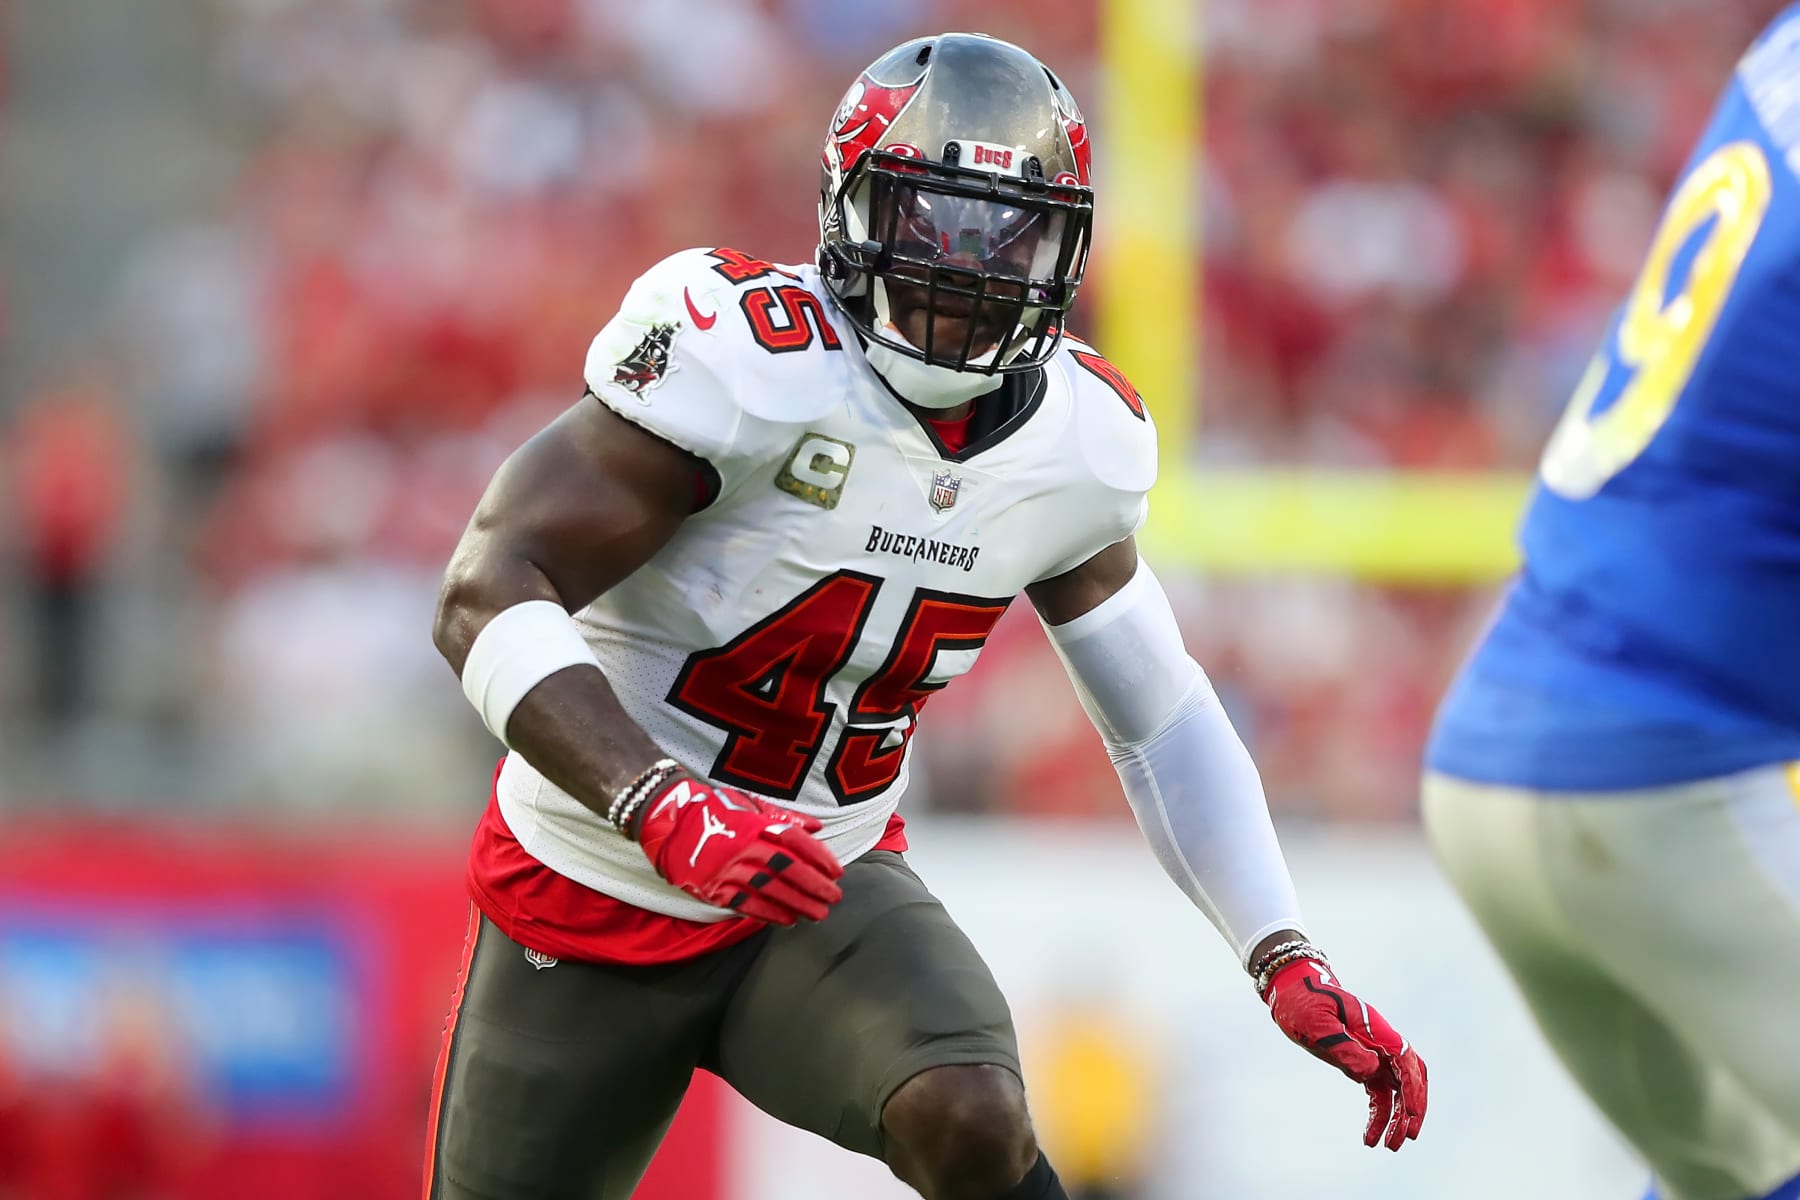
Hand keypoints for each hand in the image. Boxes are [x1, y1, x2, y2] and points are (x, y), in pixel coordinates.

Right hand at [631, 776, 843, 924]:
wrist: (668, 822)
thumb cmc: (714, 810)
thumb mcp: (748, 804)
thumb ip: (783, 817)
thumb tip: (817, 827)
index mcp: (754, 823)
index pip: (794, 841)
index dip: (818, 857)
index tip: (837, 872)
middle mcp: (742, 847)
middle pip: (786, 869)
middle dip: (813, 885)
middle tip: (834, 898)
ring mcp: (727, 870)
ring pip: (769, 890)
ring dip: (796, 904)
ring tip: (818, 914)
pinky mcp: (713, 888)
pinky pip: (745, 904)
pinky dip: (768, 914)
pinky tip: (788, 920)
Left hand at [1264, 958, 1427, 1149]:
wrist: (1292, 989)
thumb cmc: (1303, 1002)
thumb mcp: (1317, 1024)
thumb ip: (1344, 1048)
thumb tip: (1371, 1072)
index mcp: (1374, 1028)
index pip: (1405, 1059)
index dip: (1413, 1089)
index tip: (1411, 1116)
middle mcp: (1380, 1040)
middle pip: (1410, 1077)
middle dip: (1413, 1108)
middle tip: (1406, 1137)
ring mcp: (1373, 1052)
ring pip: (1396, 1089)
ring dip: (1397, 1117)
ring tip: (1388, 1146)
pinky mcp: (1362, 1062)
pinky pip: (1378, 1092)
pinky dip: (1378, 1114)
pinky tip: (1369, 1136)